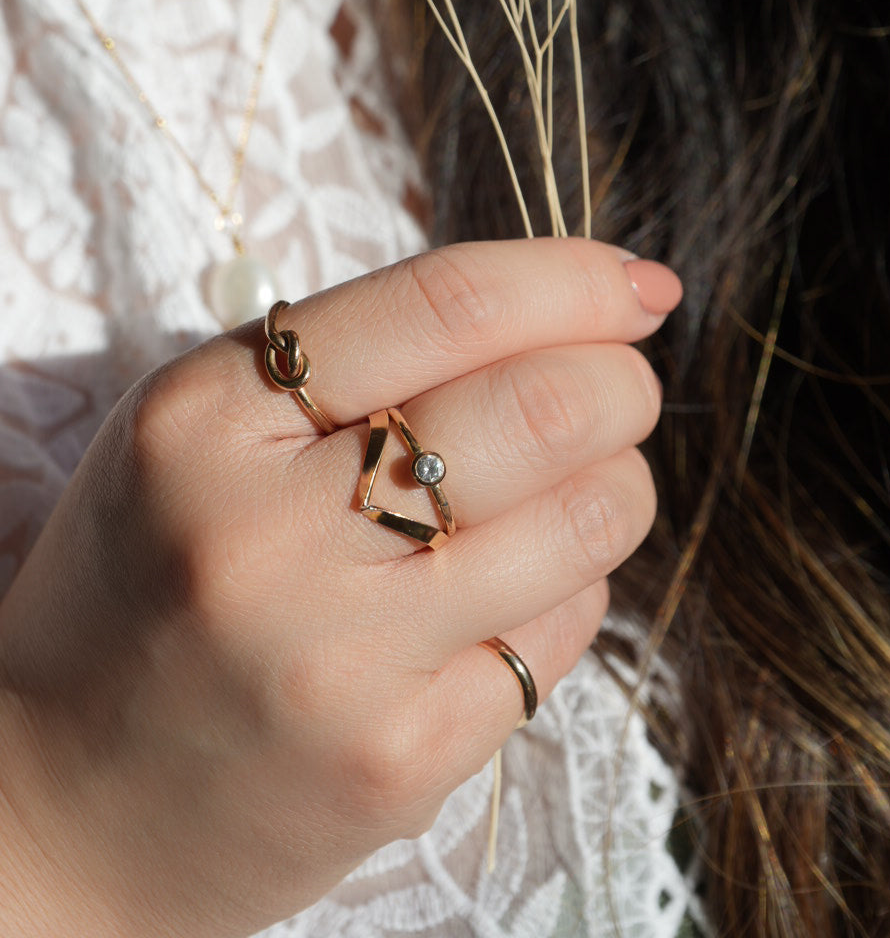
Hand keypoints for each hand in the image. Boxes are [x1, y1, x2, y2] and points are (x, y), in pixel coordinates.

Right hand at [0, 237, 680, 937]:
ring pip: (584, 523)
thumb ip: (358, 355)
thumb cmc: (150, 578)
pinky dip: (572, 589)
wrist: (56, 806)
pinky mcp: (396, 765)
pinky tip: (519, 587)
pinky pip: (560, 637)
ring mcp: (337, 664)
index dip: (573, 278)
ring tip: (582, 480)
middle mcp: (268, 539)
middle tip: (619, 385)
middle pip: (540, 408)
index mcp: (206, 421)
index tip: (637, 287)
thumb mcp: (201, 429)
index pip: (446, 302)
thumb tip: (569, 307)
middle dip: (619, 380)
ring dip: (618, 483)